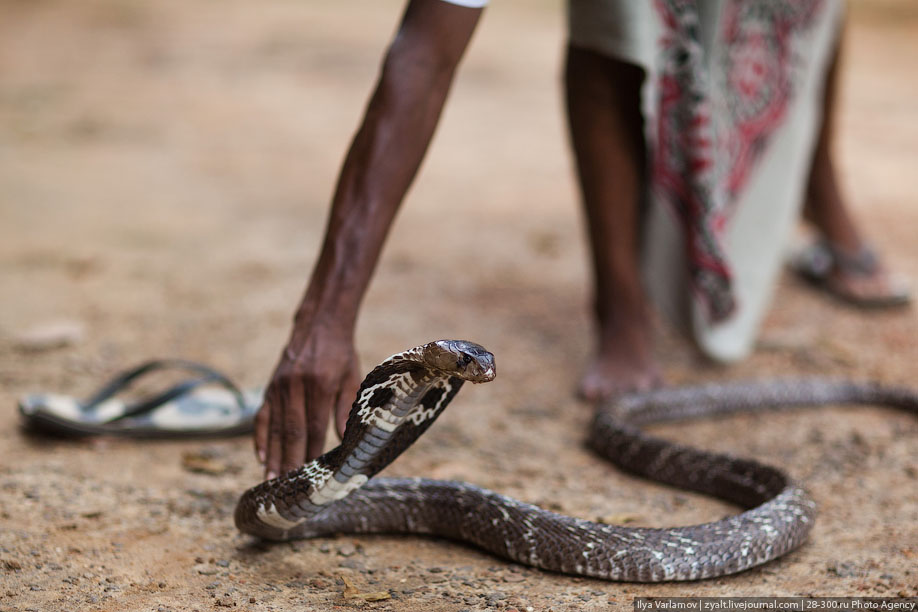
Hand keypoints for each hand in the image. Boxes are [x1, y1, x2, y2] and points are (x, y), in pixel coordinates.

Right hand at [254, 324, 360, 478]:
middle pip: (291, 431)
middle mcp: (296, 386)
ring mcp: (280, 386)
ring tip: (270, 481)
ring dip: (272, 456)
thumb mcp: (353, 378)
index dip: (311, 453)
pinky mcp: (271, 387)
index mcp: (320, 384)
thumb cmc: (341, 355)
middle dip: (288, 461)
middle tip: (283, 489)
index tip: (310, 476)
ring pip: (275, 427)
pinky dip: (261, 438)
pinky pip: (263, 416)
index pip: (314, 426)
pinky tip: (261, 457)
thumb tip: (346, 441)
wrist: (320, 325)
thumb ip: (347, 408)